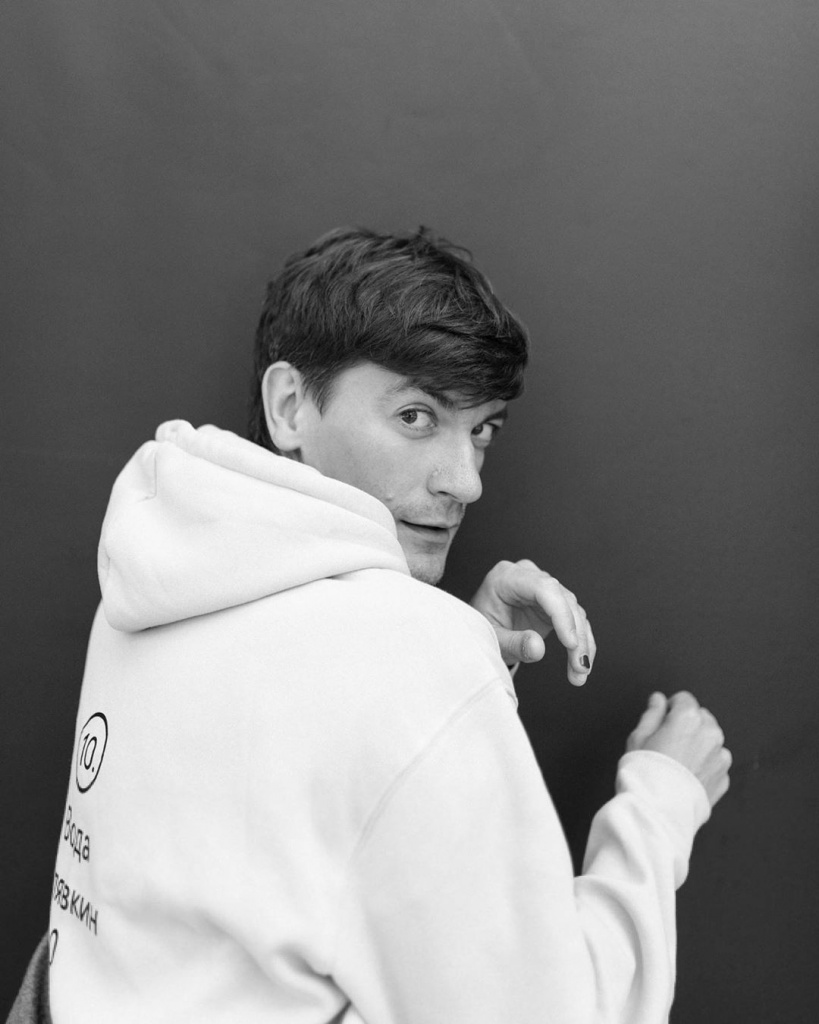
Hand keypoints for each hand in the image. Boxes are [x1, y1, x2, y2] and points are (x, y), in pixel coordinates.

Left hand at [469, 559, 595, 684]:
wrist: (477, 630)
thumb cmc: (479, 629)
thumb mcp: (491, 638)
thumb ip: (513, 643)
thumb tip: (538, 648)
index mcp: (507, 577)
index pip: (544, 588)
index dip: (561, 615)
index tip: (571, 643)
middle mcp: (528, 577)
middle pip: (563, 600)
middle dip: (576, 636)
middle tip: (579, 667)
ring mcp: (542, 588)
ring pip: (574, 611)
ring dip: (582, 644)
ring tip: (579, 673)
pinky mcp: (553, 602)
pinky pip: (574, 620)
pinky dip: (581, 643)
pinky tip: (581, 664)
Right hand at [627, 691, 731, 806]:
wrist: (658, 809)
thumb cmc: (646, 772)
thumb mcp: (638, 737)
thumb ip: (652, 713)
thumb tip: (658, 700)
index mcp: (688, 718)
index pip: (684, 699)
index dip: (670, 708)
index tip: (663, 720)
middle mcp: (710, 733)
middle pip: (701, 718)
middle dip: (688, 725)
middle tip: (669, 743)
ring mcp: (720, 757)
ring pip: (711, 741)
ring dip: (699, 745)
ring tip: (678, 763)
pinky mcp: (724, 778)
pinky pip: (715, 764)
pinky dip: (705, 766)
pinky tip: (686, 776)